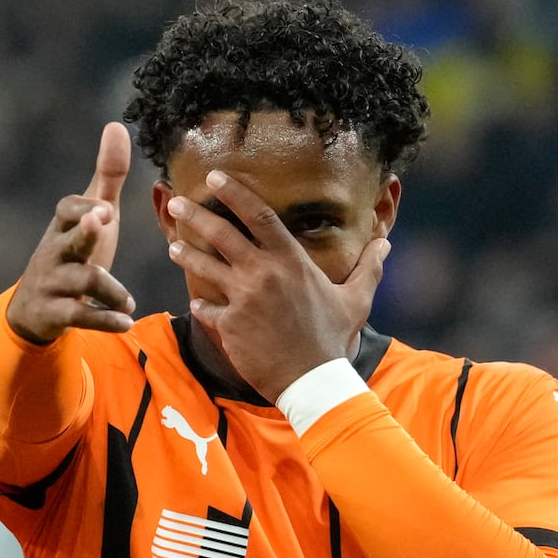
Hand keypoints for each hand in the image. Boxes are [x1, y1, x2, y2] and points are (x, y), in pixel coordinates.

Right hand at [5, 122, 135, 343]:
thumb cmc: (73, 252)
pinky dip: (103, 319)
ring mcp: (53, 283)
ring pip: (81, 282)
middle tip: (103, 221)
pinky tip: (126, 321)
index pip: (67, 209)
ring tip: (128, 301)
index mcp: (64, 225)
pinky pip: (79, 316)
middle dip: (84, 232)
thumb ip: (107, 175)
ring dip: (109, 291)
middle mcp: (55, 251)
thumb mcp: (92, 215)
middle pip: (69, 241)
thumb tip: (117, 124)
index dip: (83, 208)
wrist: (35, 308)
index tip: (105, 209)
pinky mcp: (55, 313)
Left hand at [165, 170, 388, 401]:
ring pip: (205, 267)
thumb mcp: (356, 300)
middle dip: (195, 215)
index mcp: (291, 260)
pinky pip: (207, 310)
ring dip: (186, 254)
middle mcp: (263, 273)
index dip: (234, 192)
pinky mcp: (229, 325)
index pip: (259, 215)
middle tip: (176, 203)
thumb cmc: (332, 339)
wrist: (311, 381)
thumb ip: (367, 268)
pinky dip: (201, 306)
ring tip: (173, 245)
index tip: (214, 176)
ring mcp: (243, 298)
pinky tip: (196, 304)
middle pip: (222, 234)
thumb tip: (385, 245)